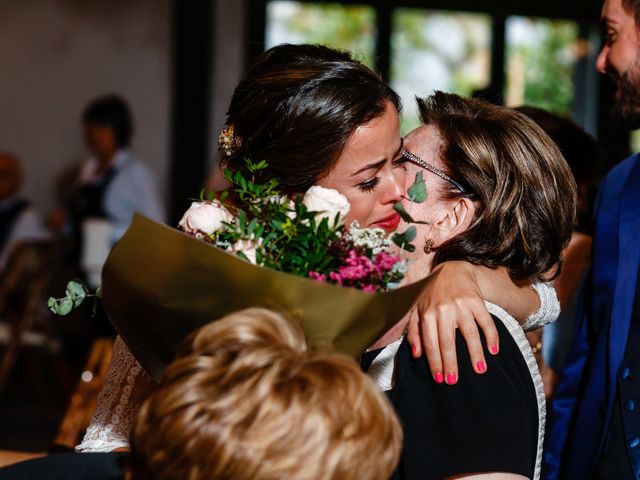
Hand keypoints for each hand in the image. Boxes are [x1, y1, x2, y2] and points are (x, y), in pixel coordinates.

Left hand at [407, 261, 499, 384]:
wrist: (451, 269)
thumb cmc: (431, 294)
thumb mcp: (417, 310)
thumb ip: (415, 333)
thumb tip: (417, 355)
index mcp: (427, 313)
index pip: (430, 343)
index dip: (434, 363)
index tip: (439, 379)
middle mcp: (443, 309)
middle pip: (448, 342)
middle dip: (451, 364)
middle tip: (454, 381)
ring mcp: (461, 305)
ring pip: (469, 334)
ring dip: (475, 354)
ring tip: (479, 370)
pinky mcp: (477, 301)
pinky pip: (486, 322)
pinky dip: (491, 337)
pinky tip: (493, 350)